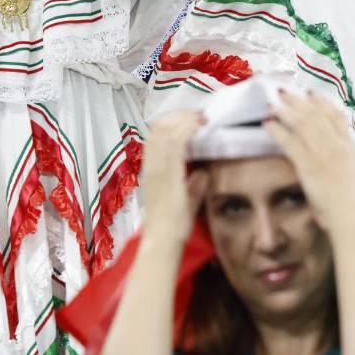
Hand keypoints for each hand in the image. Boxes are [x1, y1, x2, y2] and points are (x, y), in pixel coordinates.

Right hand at [140, 110, 208, 244]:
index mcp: (152, 171)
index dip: (169, 122)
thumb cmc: (172, 226)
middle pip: (158, 129)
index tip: (188, 118)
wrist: (163, 240)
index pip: (155, 137)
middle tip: (197, 114)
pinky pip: (174, 143)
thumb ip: (193, 186)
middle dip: (177, 116)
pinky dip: (186, 130)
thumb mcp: (184, 201)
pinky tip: (198, 126)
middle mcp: (152, 166)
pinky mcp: (167, 172)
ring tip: (199, 117)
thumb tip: (203, 173)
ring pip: (165, 132)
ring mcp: (158, 168)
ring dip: (183, 120)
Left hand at [263, 90, 354, 231]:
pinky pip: (290, 141)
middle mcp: (336, 146)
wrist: (351, 217)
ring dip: (285, 111)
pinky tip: (268, 124)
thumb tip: (328, 151)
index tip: (311, 93)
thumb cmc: (351, 203)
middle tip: (284, 92)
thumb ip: (342, 159)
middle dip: (298, 101)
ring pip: (302, 124)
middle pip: (315, 115)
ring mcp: (322, 154)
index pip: (336, 117)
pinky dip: (277, 130)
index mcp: (348, 147)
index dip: (322, 102)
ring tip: (272, 104)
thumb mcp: (351, 174)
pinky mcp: (309, 165)